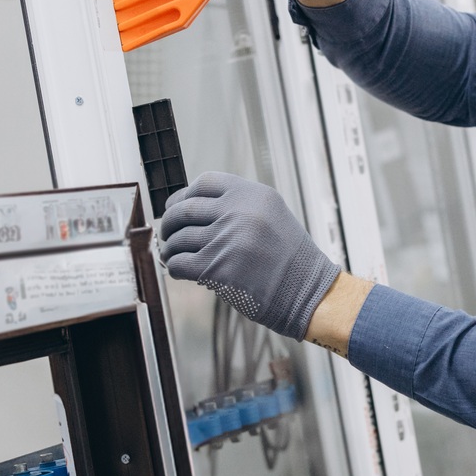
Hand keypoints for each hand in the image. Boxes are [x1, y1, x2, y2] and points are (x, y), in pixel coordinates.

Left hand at [157, 172, 340, 340]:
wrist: (308, 292)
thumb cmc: (290, 259)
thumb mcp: (271, 215)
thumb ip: (239, 206)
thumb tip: (195, 206)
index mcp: (252, 194)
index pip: (204, 182)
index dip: (184, 194)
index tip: (177, 206)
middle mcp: (238, 212)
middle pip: (185, 209)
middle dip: (170, 222)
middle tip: (167, 232)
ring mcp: (226, 239)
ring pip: (179, 238)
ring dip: (171, 247)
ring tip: (171, 253)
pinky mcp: (217, 268)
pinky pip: (179, 263)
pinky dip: (173, 267)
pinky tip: (178, 269)